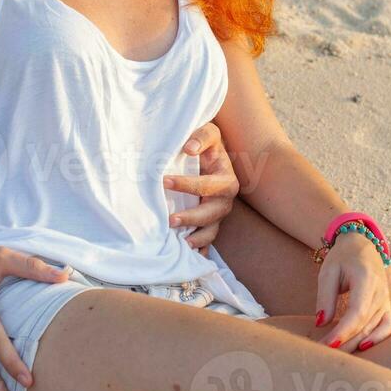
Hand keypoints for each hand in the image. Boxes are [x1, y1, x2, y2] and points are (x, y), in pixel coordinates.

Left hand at [163, 121, 239, 255]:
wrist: (209, 155)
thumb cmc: (206, 144)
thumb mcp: (208, 134)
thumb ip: (202, 136)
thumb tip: (190, 149)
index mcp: (226, 180)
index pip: (207, 185)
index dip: (187, 184)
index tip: (164, 181)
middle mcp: (224, 200)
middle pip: (212, 214)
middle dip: (192, 218)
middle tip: (170, 220)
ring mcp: (217, 215)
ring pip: (211, 231)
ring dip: (196, 238)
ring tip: (180, 244)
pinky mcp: (209, 224)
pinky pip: (206, 240)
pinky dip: (199, 250)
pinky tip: (186, 257)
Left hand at [316, 232, 390, 352]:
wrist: (361, 245)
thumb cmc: (342, 257)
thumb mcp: (328, 271)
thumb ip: (325, 297)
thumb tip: (320, 324)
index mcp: (366, 280)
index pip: (357, 312)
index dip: (344, 331)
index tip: (328, 345)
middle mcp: (381, 292)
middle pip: (366, 325)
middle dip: (346, 342)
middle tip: (325, 355)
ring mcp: (386, 300)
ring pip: (375, 329)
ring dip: (357, 344)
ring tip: (338, 355)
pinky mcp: (387, 306)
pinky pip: (388, 326)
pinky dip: (379, 338)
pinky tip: (363, 347)